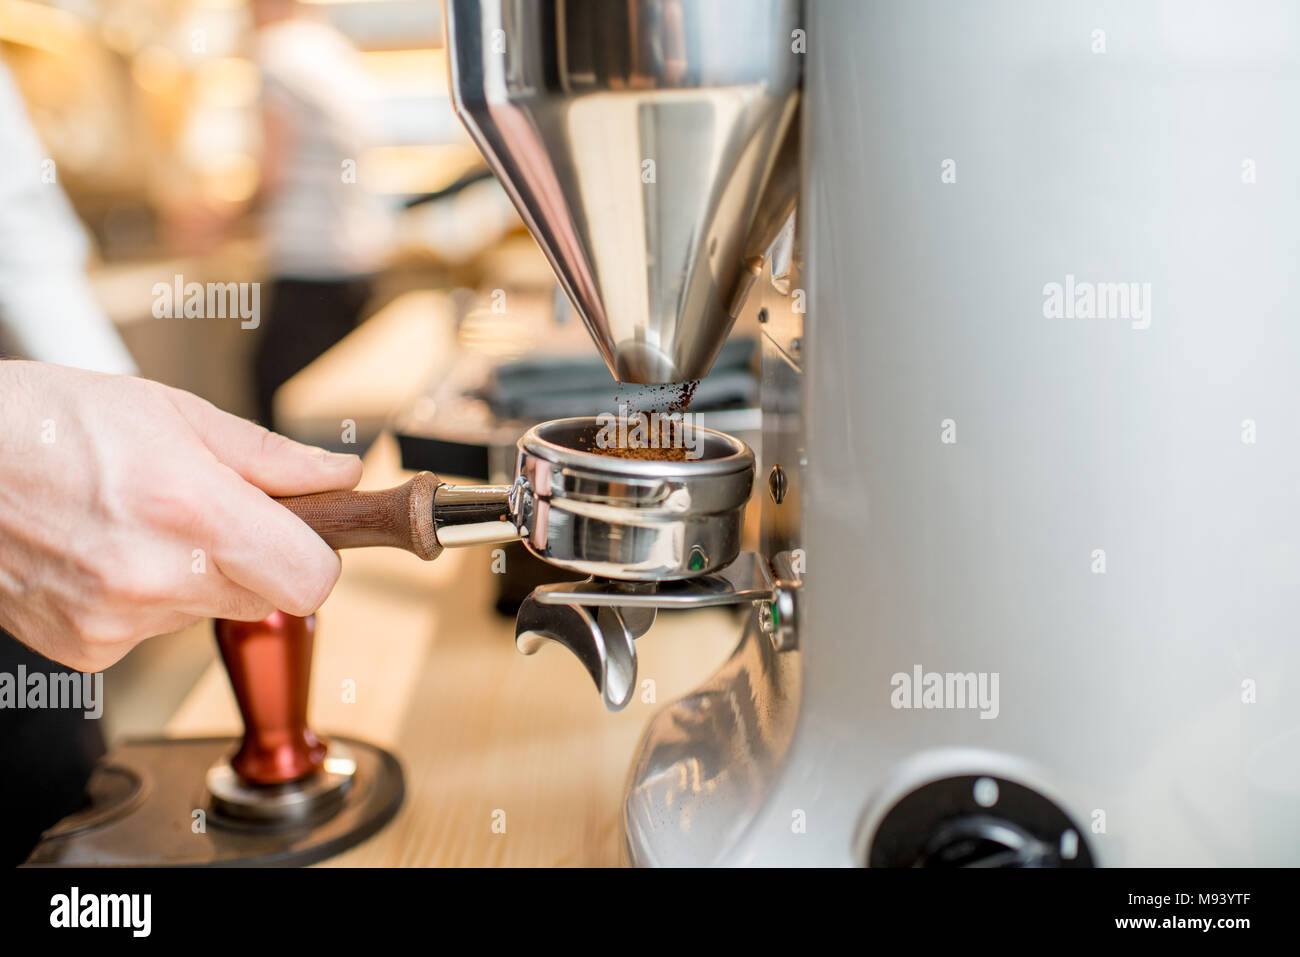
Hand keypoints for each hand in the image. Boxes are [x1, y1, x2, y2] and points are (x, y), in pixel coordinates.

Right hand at [0, 361, 362, 670]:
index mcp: (190, 509)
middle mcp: (155, 577)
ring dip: (194, 575)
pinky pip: (153, 631)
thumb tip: (338, 475)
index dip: (316, 555)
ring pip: (208, 612)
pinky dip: (143, 598)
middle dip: (255, 559)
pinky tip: (103, 553)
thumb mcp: (173, 413)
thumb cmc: (50, 423)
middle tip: (208, 513)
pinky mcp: (86, 650)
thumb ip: (269, 458)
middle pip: (266, 599)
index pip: (311, 581)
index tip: (302, 532)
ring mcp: (116, 622)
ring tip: (137, 522)